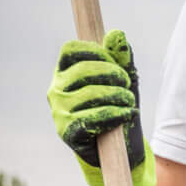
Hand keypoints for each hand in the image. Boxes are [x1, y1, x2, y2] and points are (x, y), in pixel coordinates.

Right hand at [48, 30, 155, 185]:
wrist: (121, 150)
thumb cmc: (119, 109)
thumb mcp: (124, 82)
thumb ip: (122, 58)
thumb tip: (117, 34)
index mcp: (65, 73)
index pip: (71, 50)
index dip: (96, 52)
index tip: (117, 64)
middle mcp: (56, 90)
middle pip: (82, 70)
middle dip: (112, 75)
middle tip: (127, 84)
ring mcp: (59, 112)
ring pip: (89, 94)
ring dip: (117, 96)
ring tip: (129, 102)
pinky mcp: (67, 132)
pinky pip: (91, 118)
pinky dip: (114, 114)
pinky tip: (127, 114)